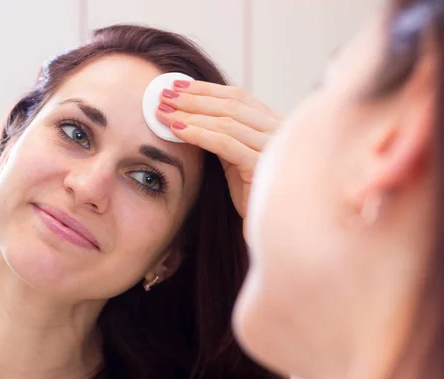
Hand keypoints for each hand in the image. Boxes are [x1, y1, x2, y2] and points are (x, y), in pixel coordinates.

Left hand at [155, 80, 282, 222]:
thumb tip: (189, 116)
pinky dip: (198, 134)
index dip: (206, 89)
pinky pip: (225, 144)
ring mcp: (273, 147)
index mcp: (275, 124)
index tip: (176, 85)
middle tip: (163, 94)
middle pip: (231, 104)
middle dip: (193, 98)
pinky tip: (177, 131)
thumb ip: (224, 137)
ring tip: (163, 112)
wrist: (273, 229)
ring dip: (189, 114)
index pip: (239, 97)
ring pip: (226, 121)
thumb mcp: (237, 160)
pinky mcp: (263, 166)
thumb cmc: (253, 196)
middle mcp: (279, 130)